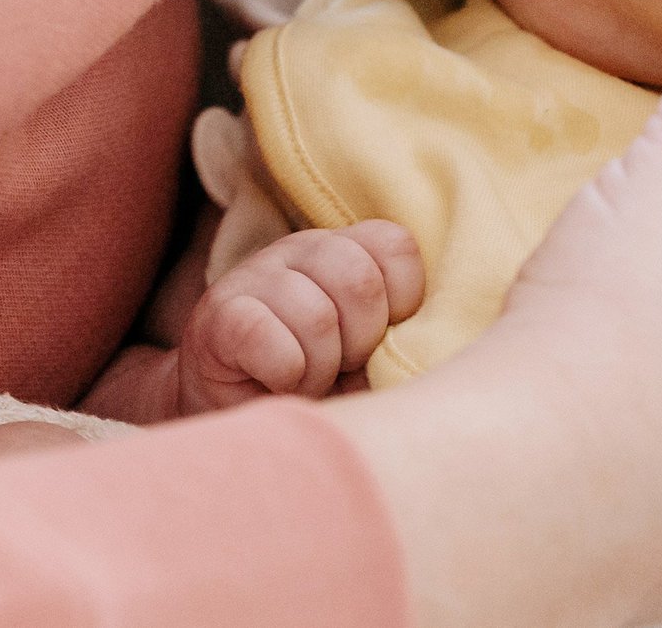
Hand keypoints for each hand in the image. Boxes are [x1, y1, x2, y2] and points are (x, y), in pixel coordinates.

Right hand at [176, 223, 423, 412]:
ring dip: (319, 368)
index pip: (395, 245)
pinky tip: (278, 381)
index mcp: (345, 250)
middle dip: (360, 342)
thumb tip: (444, 337)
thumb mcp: (373, 359)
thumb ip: (406, 335)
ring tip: (306, 379)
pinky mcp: (218, 314)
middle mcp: (300, 250)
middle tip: (339, 367)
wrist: (238, 417)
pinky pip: (270, 340)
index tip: (381, 340)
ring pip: (317, 316)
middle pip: (360, 280)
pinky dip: (285, 375)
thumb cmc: (321, 388)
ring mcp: (254, 275)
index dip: (403, 301)